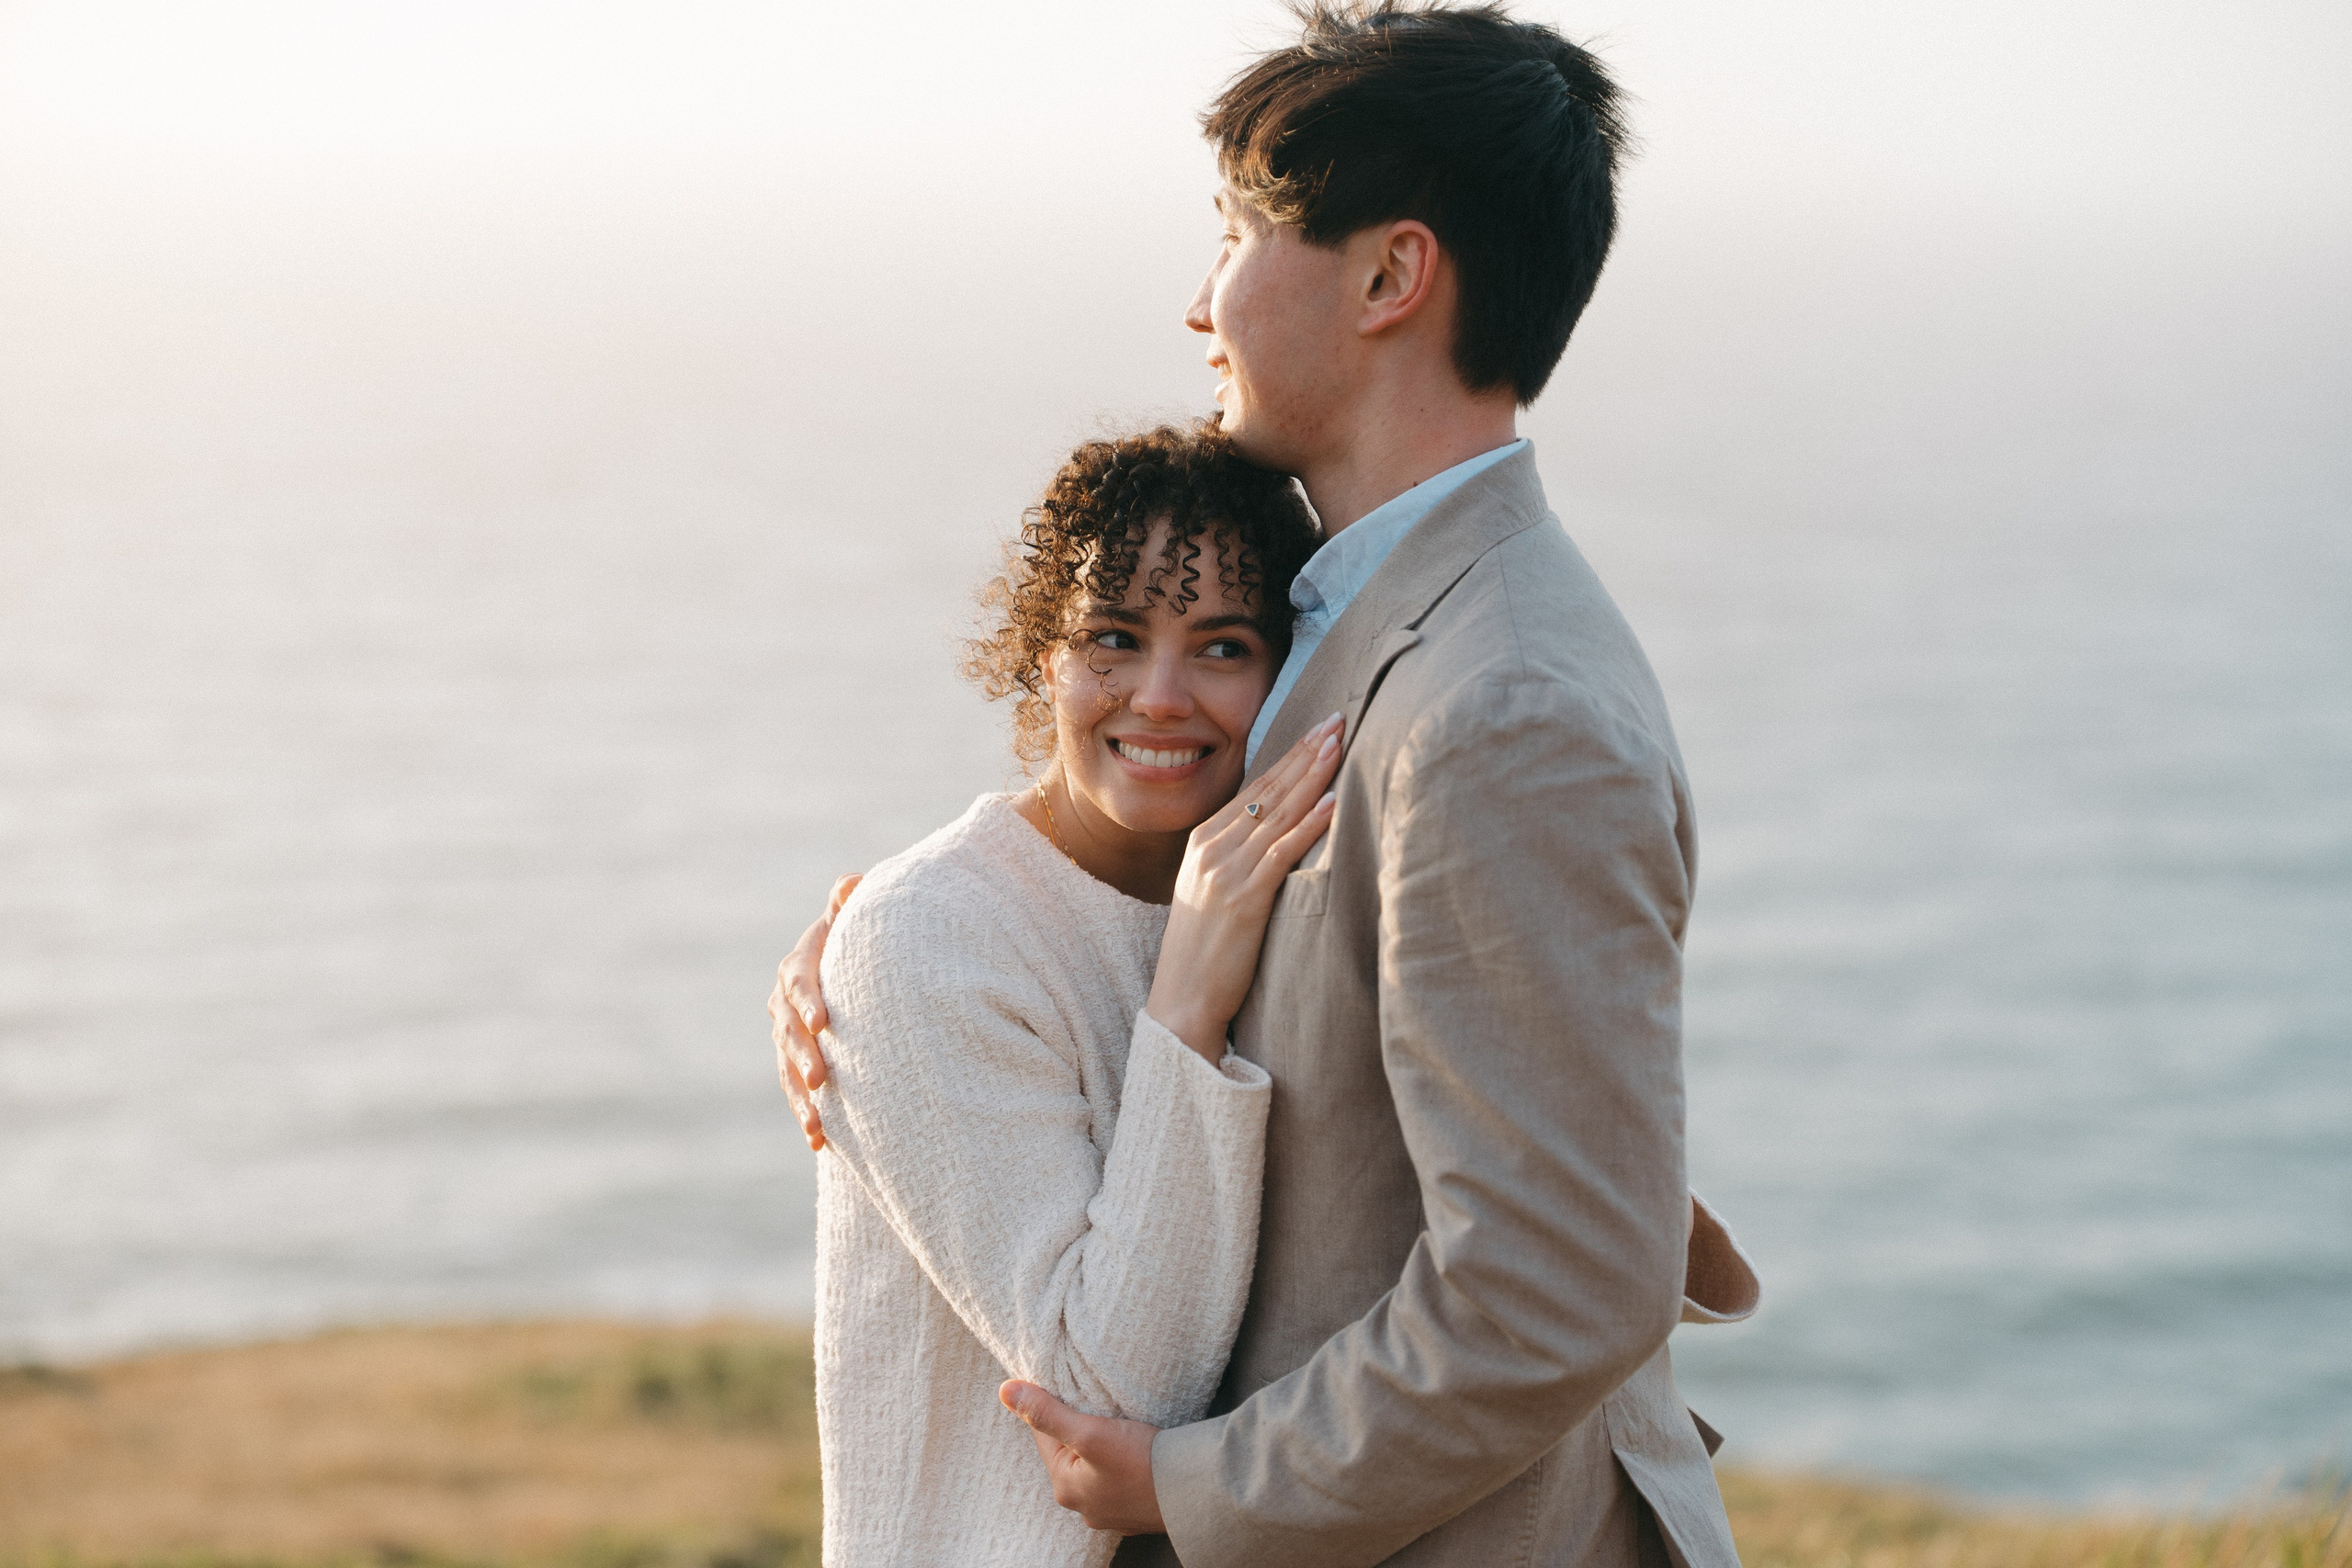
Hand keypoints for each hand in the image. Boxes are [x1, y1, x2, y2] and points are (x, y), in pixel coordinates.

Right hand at [768, 873, 860, 1149]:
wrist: (851, 967)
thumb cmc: (859, 936)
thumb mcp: (853, 918)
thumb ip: (850, 900)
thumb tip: (853, 883)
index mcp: (800, 963)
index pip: (799, 979)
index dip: (807, 1000)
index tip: (823, 1022)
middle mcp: (785, 1000)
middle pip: (789, 1030)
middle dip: (804, 1055)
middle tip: (822, 1078)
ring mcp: (785, 1034)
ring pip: (787, 1067)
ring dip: (801, 1097)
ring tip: (817, 1124)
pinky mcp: (794, 1061)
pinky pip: (795, 1089)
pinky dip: (806, 1114)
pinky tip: (819, 1142)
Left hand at [999, 1380, 1164, 1535]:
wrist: (1195, 1491)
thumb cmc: (1142, 1462)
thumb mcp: (1089, 1432)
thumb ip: (1047, 1412)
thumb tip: (1005, 1391)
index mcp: (1065, 1487)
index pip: (1045, 1435)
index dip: (1056, 1407)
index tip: (1074, 1388)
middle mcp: (1083, 1506)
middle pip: (1070, 1450)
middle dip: (1081, 1427)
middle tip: (1102, 1406)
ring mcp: (1110, 1511)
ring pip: (1094, 1465)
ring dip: (1102, 1445)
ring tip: (1121, 1426)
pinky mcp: (1135, 1510)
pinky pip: (1118, 1478)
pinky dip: (1123, 1463)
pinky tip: (1136, 1450)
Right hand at [1144, 713, 1343, 1058]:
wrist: (1182, 1001)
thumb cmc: (1203, 953)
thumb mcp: (1211, 891)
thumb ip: (1237, 857)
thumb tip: (1275, 833)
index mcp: (1203, 841)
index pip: (1255, 788)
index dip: (1290, 757)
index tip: (1319, 731)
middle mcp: (1211, 847)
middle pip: (1268, 790)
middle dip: (1306, 752)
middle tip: (1338, 719)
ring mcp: (1226, 870)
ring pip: (1278, 812)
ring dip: (1313, 775)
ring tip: (1340, 744)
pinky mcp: (1245, 897)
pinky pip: (1282, 851)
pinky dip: (1310, 823)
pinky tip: (1333, 801)